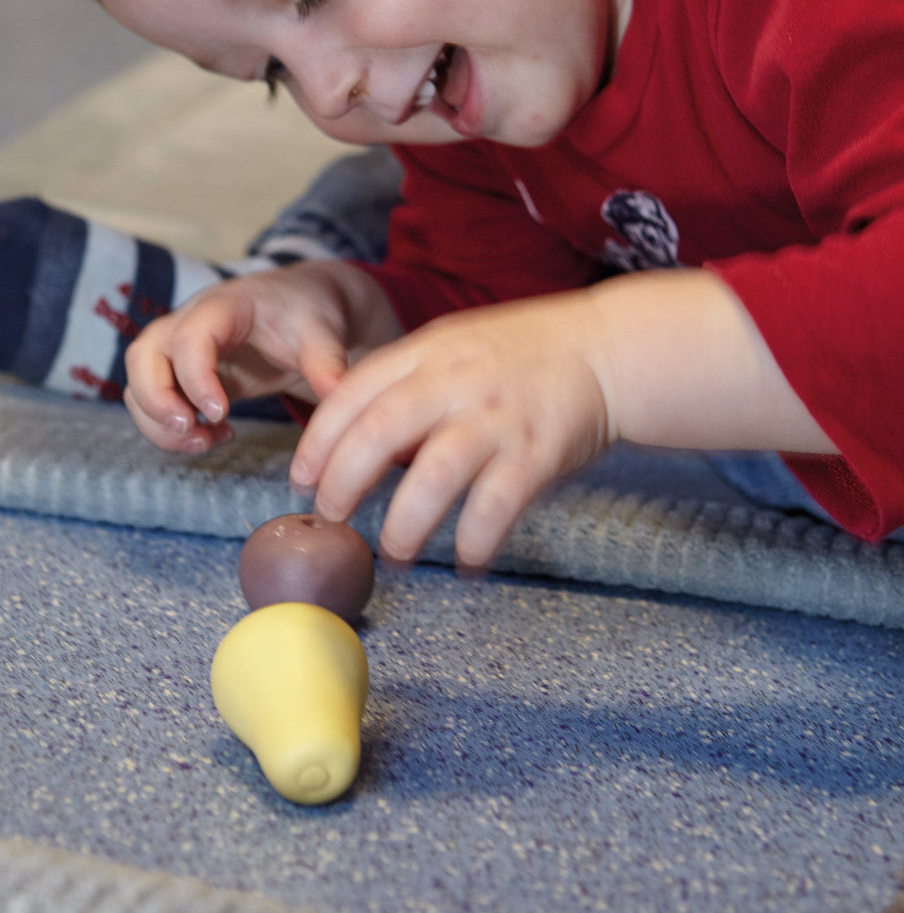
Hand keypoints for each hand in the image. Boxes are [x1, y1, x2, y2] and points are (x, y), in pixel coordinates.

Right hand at [123, 266, 355, 455]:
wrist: (300, 307)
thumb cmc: (307, 313)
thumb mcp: (323, 331)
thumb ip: (327, 361)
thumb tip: (336, 395)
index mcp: (225, 306)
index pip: (190, 335)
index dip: (196, 377)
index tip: (221, 413)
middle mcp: (189, 322)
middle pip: (142, 356)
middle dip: (155, 401)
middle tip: (193, 431)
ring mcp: (178, 349)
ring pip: (137, 384)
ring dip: (159, 423)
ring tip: (206, 442)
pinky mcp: (179, 374)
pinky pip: (151, 403)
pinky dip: (168, 429)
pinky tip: (212, 437)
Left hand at [290, 293, 613, 568]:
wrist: (609, 349)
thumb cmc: (524, 356)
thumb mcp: (456, 348)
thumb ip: (409, 385)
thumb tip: (351, 444)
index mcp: (430, 350)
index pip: (356, 390)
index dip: (319, 438)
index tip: (302, 478)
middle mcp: (458, 379)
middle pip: (381, 430)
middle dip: (344, 481)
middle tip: (332, 520)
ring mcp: (499, 415)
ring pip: (435, 473)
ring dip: (406, 523)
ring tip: (394, 556)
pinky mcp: (539, 451)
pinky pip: (497, 505)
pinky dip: (475, 540)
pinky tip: (466, 564)